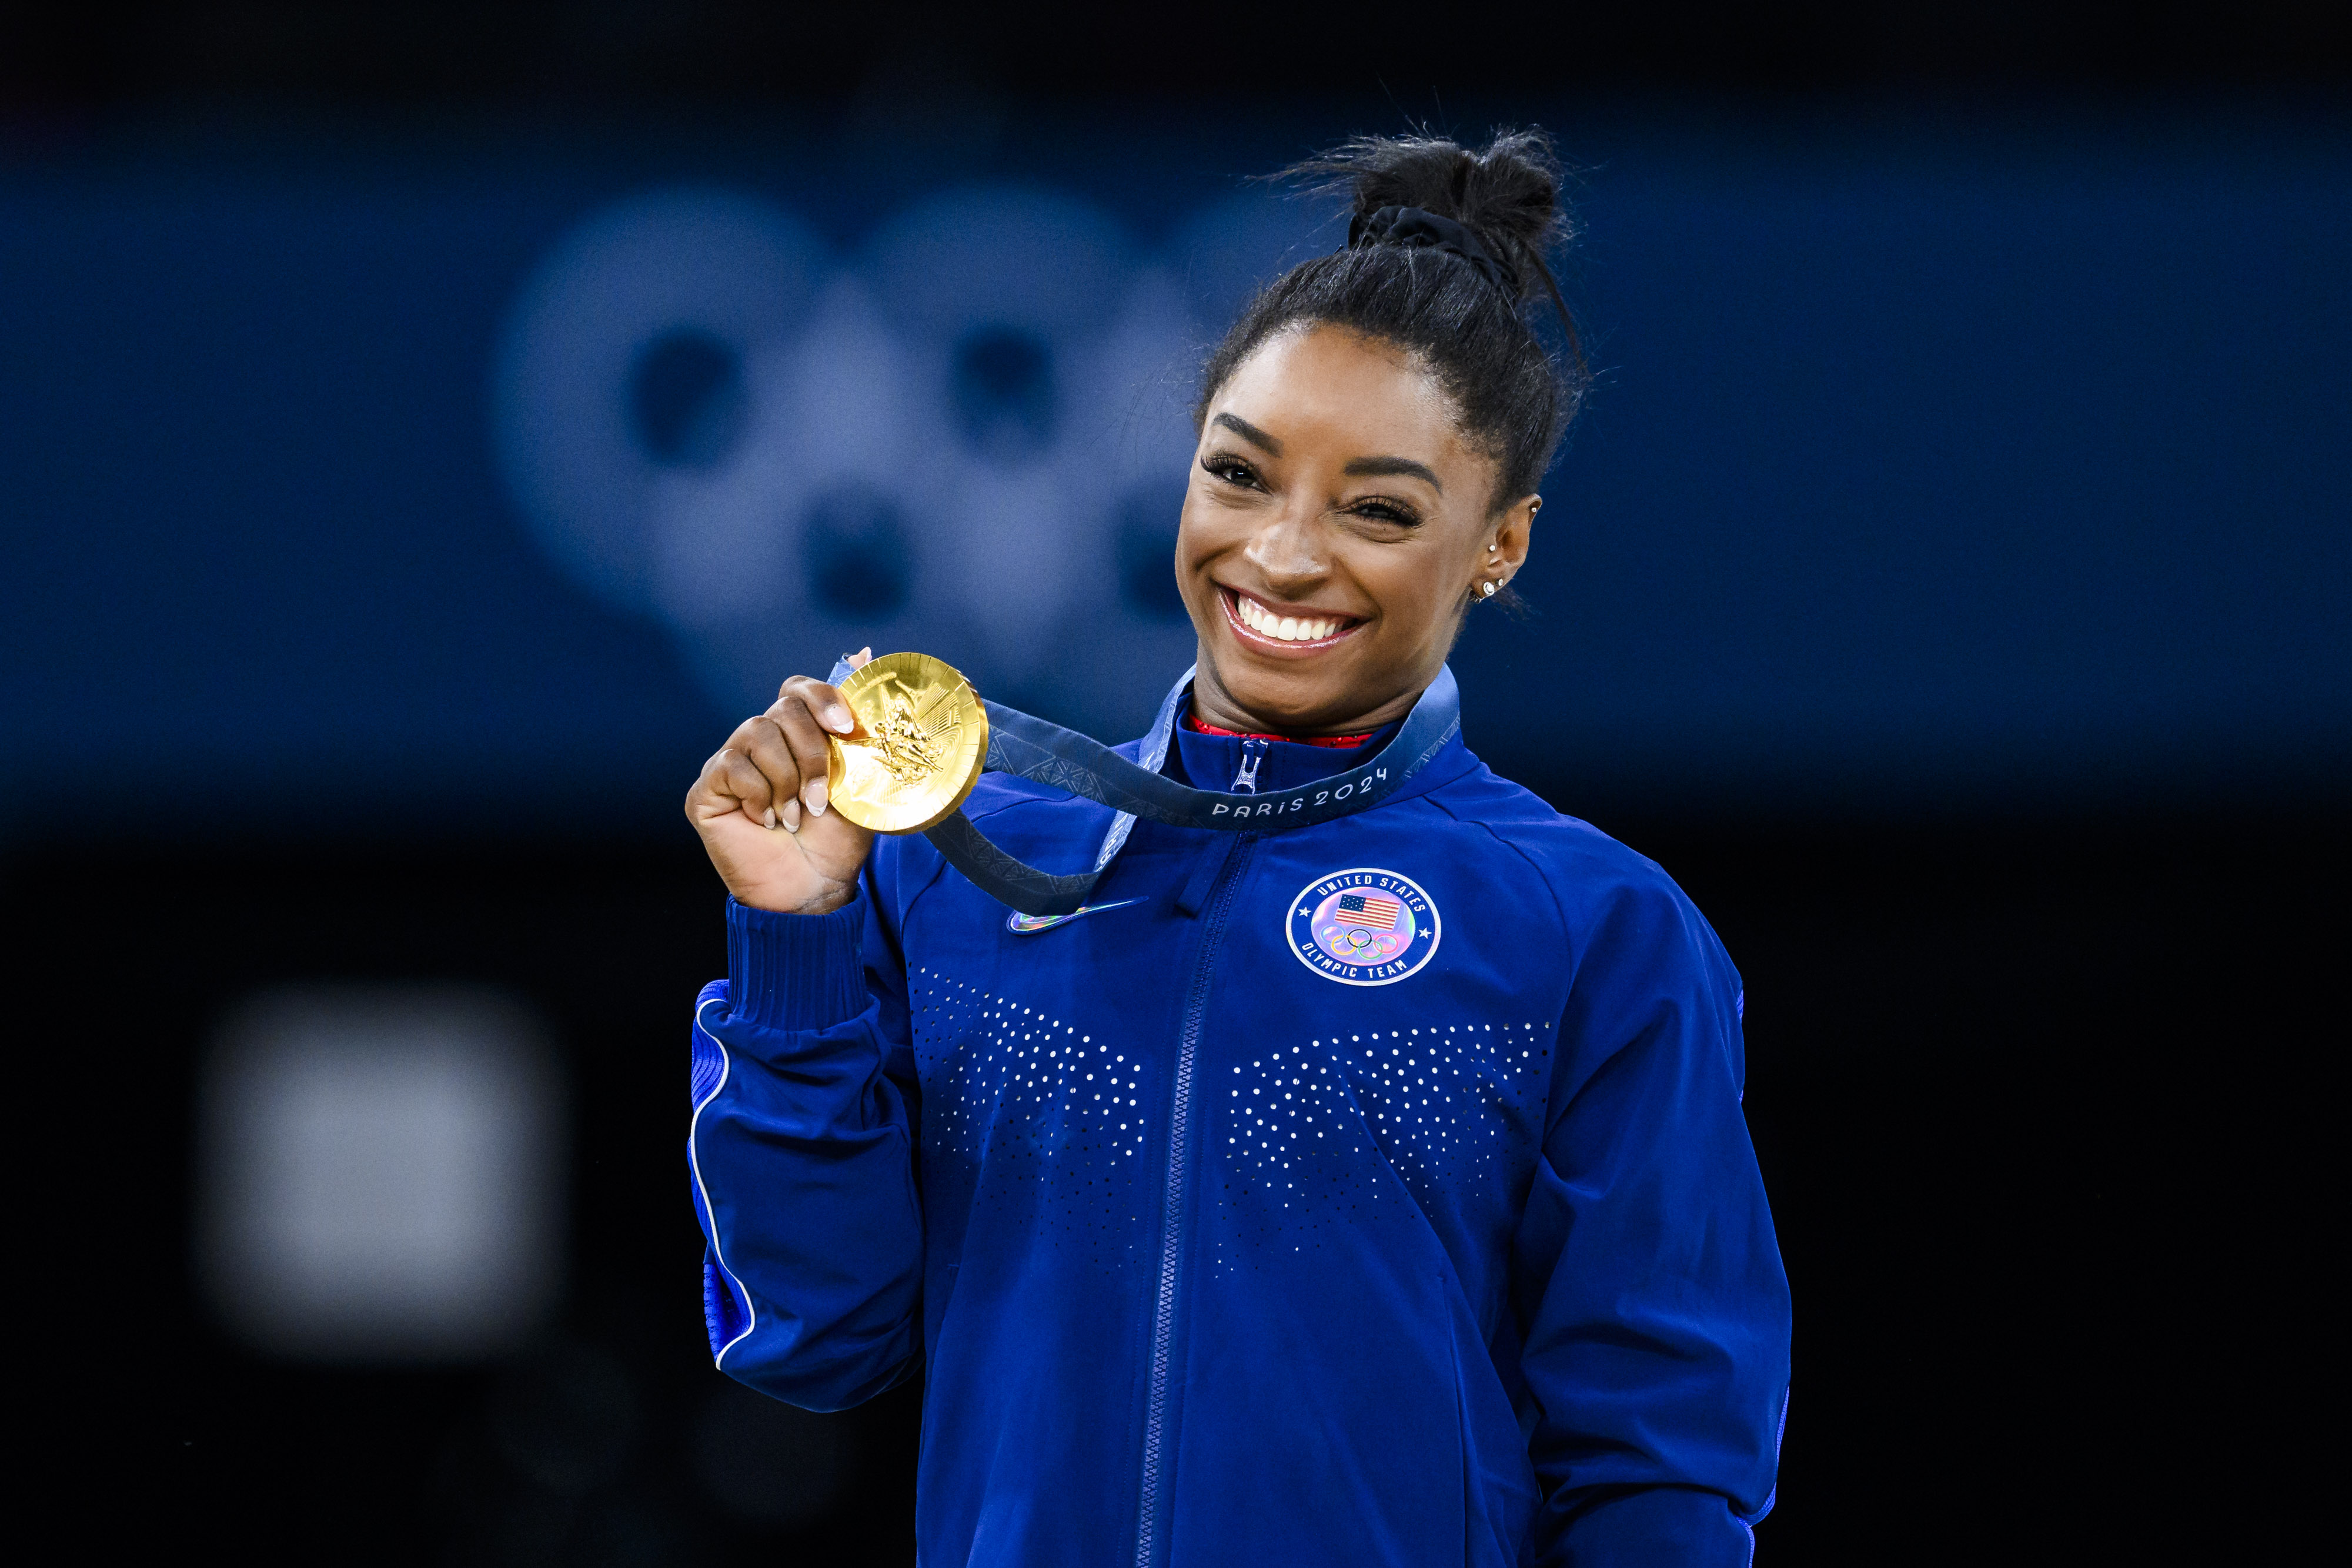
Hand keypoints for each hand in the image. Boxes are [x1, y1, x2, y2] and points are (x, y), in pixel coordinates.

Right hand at [686, 651, 876, 913]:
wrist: (812, 889)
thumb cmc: (836, 840)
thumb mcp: (862, 782)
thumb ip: (861, 728)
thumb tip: (865, 652)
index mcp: (797, 736)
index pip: (797, 690)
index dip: (821, 697)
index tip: (845, 728)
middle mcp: (761, 742)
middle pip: (781, 710)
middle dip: (811, 753)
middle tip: (821, 798)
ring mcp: (730, 763)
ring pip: (756, 734)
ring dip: (787, 779)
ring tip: (796, 815)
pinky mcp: (707, 789)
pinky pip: (733, 766)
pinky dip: (760, 796)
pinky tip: (769, 822)